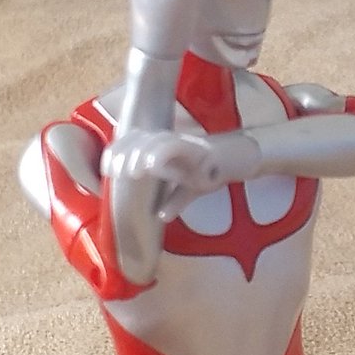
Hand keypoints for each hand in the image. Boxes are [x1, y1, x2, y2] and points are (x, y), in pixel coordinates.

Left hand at [102, 128, 262, 219]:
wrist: (246, 156)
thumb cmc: (215, 169)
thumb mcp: (192, 186)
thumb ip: (175, 198)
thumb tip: (160, 216)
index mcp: (167, 147)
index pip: (136, 141)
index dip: (119, 150)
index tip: (108, 169)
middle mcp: (176, 143)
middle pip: (145, 138)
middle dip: (127, 153)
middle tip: (117, 172)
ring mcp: (191, 147)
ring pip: (163, 144)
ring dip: (146, 156)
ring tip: (134, 171)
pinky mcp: (208, 157)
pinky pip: (186, 161)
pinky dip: (170, 173)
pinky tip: (157, 186)